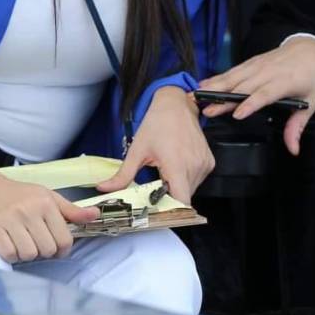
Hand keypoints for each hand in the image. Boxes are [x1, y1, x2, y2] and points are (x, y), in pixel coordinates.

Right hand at [0, 170, 97, 263]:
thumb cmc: (20, 194)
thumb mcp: (48, 197)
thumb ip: (71, 210)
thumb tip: (95, 215)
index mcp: (46, 203)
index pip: (64, 239)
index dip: (63, 249)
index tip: (58, 248)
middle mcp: (29, 211)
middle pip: (47, 249)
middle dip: (45, 252)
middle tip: (39, 244)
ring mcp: (10, 220)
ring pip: (29, 254)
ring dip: (28, 255)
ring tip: (25, 243)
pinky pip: (9, 254)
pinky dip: (12, 256)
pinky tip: (12, 245)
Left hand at [97, 86, 213, 204]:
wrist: (176, 104)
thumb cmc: (157, 123)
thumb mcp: (137, 150)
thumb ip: (122, 175)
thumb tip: (105, 188)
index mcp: (177, 165)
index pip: (182, 202)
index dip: (170, 210)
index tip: (158, 210)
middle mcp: (194, 166)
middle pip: (184, 198)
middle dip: (169, 198)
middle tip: (156, 189)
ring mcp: (204, 164)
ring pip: (191, 190)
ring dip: (178, 188)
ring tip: (166, 173)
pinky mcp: (209, 161)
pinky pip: (197, 180)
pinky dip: (186, 179)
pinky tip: (176, 166)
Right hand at [198, 36, 314, 155]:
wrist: (311, 49)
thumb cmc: (311, 76)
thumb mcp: (311, 102)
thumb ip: (297, 126)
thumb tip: (293, 148)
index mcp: (286, 81)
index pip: (266, 93)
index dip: (251, 103)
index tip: (237, 114)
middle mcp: (270, 71)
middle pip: (244, 86)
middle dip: (225, 99)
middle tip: (208, 111)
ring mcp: (259, 65)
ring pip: (235, 76)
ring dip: (216, 86)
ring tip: (199, 96)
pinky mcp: (252, 61)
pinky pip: (233, 70)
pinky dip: (218, 77)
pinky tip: (204, 84)